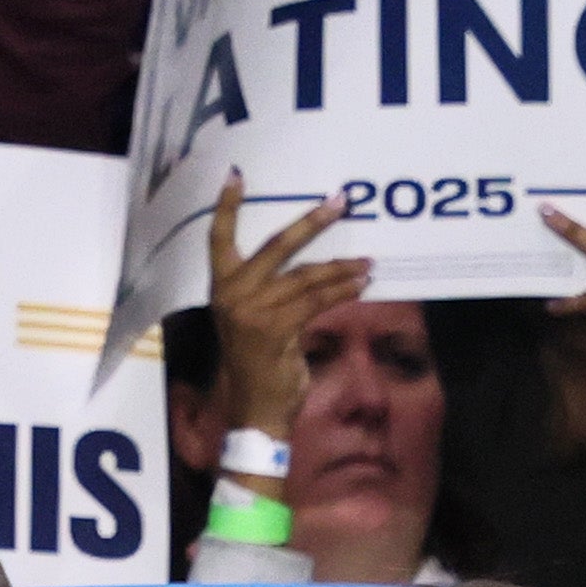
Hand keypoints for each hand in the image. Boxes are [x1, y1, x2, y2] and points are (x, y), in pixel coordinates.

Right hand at [206, 175, 366, 443]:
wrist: (254, 411)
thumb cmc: (256, 367)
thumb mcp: (252, 323)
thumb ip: (270, 295)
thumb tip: (311, 270)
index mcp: (221, 288)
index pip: (218, 239)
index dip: (227, 208)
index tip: (236, 175)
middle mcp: (233, 295)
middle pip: (276, 246)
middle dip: (312, 223)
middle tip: (340, 202)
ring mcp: (254, 312)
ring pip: (305, 276)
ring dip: (341, 267)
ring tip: (367, 262)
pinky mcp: (277, 329)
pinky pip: (316, 301)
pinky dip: (341, 291)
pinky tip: (360, 284)